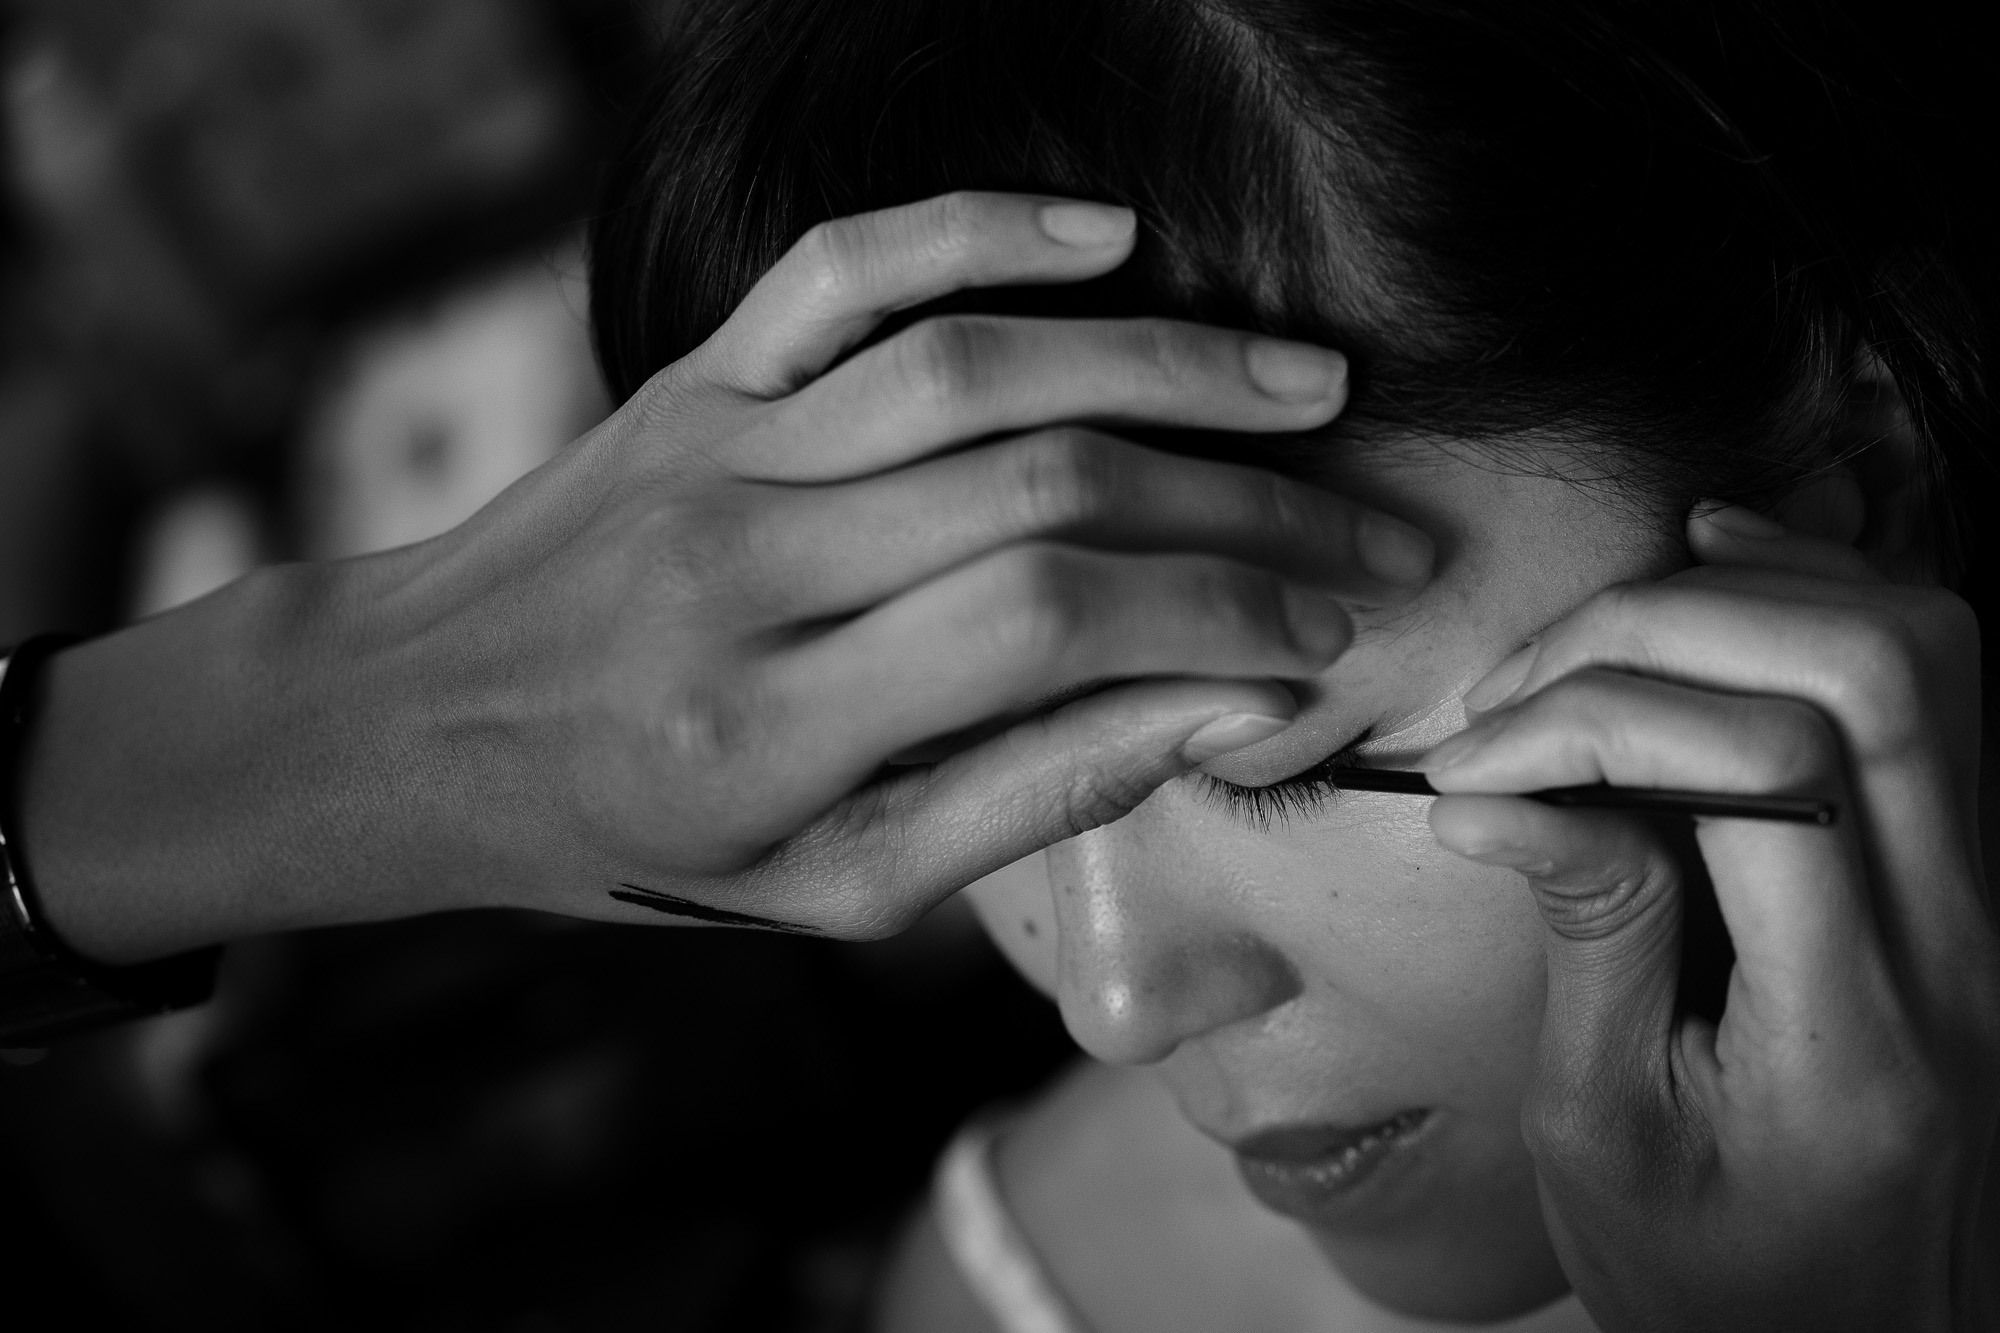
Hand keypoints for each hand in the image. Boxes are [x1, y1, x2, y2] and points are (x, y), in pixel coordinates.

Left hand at [25, 191, 1433, 958]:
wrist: (411, 728)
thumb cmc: (634, 835)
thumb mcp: (825, 891)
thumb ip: (1017, 802)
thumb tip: (1212, 712)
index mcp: (771, 725)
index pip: (1048, 624)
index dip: (1217, 615)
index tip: (1326, 637)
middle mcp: (746, 566)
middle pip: (1042, 485)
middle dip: (1242, 507)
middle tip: (1372, 534)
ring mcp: (714, 448)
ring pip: (975, 364)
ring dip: (1166, 365)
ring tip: (1309, 388)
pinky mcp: (693, 380)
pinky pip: (840, 270)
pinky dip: (977, 230)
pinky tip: (1107, 237)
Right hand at [1421, 504, 1999, 1329]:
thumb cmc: (1719, 1276)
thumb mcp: (1604, 1137)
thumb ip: (1587, 941)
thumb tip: (1503, 788)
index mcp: (1854, 1032)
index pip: (1763, 772)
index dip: (1594, 722)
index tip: (1472, 759)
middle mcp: (1959, 945)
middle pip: (1861, 672)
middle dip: (1657, 630)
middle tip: (1521, 687)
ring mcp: (1989, 902)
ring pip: (1921, 650)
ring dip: (1742, 600)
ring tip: (1597, 636)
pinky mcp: (1973, 878)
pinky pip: (1939, 686)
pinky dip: (1819, 596)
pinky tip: (1715, 570)